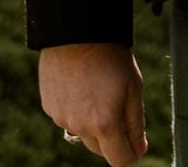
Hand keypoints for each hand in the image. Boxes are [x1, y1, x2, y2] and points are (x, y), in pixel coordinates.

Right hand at [39, 42, 146, 164]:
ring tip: (98, 92)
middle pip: (100, 149)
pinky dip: (76, 111)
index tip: (136, 144)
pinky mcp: (49, 108)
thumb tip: (138, 150)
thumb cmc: (111, 58)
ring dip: (92, 123)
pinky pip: (67, 119)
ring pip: (82, 133)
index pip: (119, 159)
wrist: (77, 34)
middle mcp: (79, 126)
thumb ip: (136, 124)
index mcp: (104, 123)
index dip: (131, 154)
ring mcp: (61, 118)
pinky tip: (82, 88)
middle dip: (112, 138)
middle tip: (118, 108)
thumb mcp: (133, 88)